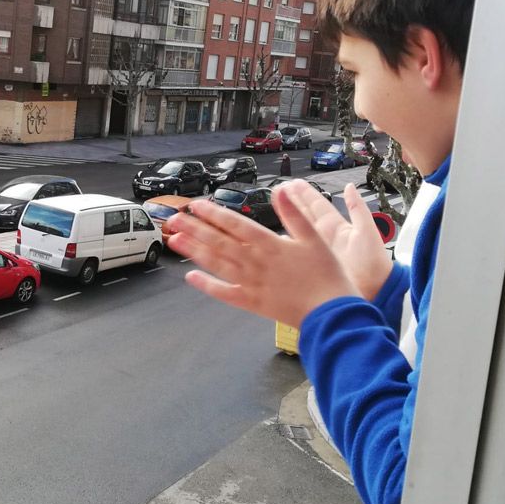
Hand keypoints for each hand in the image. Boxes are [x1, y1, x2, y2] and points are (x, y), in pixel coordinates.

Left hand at [166, 197, 357, 326]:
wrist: (331, 314)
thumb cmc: (327, 275)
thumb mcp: (315, 238)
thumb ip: (295, 214)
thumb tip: (282, 190)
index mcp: (270, 245)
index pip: (235, 225)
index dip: (214, 214)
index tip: (196, 205)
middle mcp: (255, 263)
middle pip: (219, 242)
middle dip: (195, 229)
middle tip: (174, 219)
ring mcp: (251, 284)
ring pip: (216, 264)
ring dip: (194, 251)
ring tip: (175, 240)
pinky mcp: (252, 303)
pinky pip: (224, 293)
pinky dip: (206, 285)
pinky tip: (190, 277)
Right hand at [272, 181, 392, 300]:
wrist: (374, 291)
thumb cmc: (374, 262)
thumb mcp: (366, 231)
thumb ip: (357, 208)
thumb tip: (350, 186)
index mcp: (336, 226)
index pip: (317, 205)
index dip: (305, 194)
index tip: (292, 184)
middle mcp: (324, 237)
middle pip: (304, 215)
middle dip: (291, 202)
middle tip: (278, 190)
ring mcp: (316, 252)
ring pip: (296, 232)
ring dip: (285, 221)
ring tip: (273, 211)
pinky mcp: (311, 267)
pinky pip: (295, 253)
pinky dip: (285, 246)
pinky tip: (275, 240)